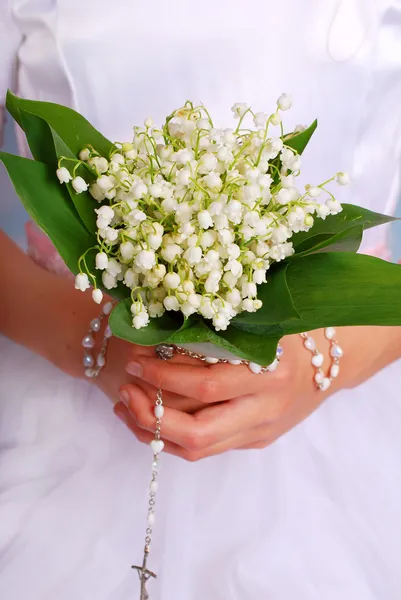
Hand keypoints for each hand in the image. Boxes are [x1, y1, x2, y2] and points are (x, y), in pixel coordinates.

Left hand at [114, 326, 400, 460]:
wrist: (331, 366)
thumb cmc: (290, 334)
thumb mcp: (259, 326)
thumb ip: (216, 332)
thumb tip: (157, 327)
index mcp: (268, 375)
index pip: (205, 386)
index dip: (164, 376)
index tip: (136, 358)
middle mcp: (263, 410)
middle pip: (197, 433)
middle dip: (151, 416)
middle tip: (124, 391)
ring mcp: (258, 432)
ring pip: (198, 449)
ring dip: (153, 431)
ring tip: (126, 406)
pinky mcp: (254, 442)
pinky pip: (206, 449)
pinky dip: (171, 438)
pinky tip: (149, 419)